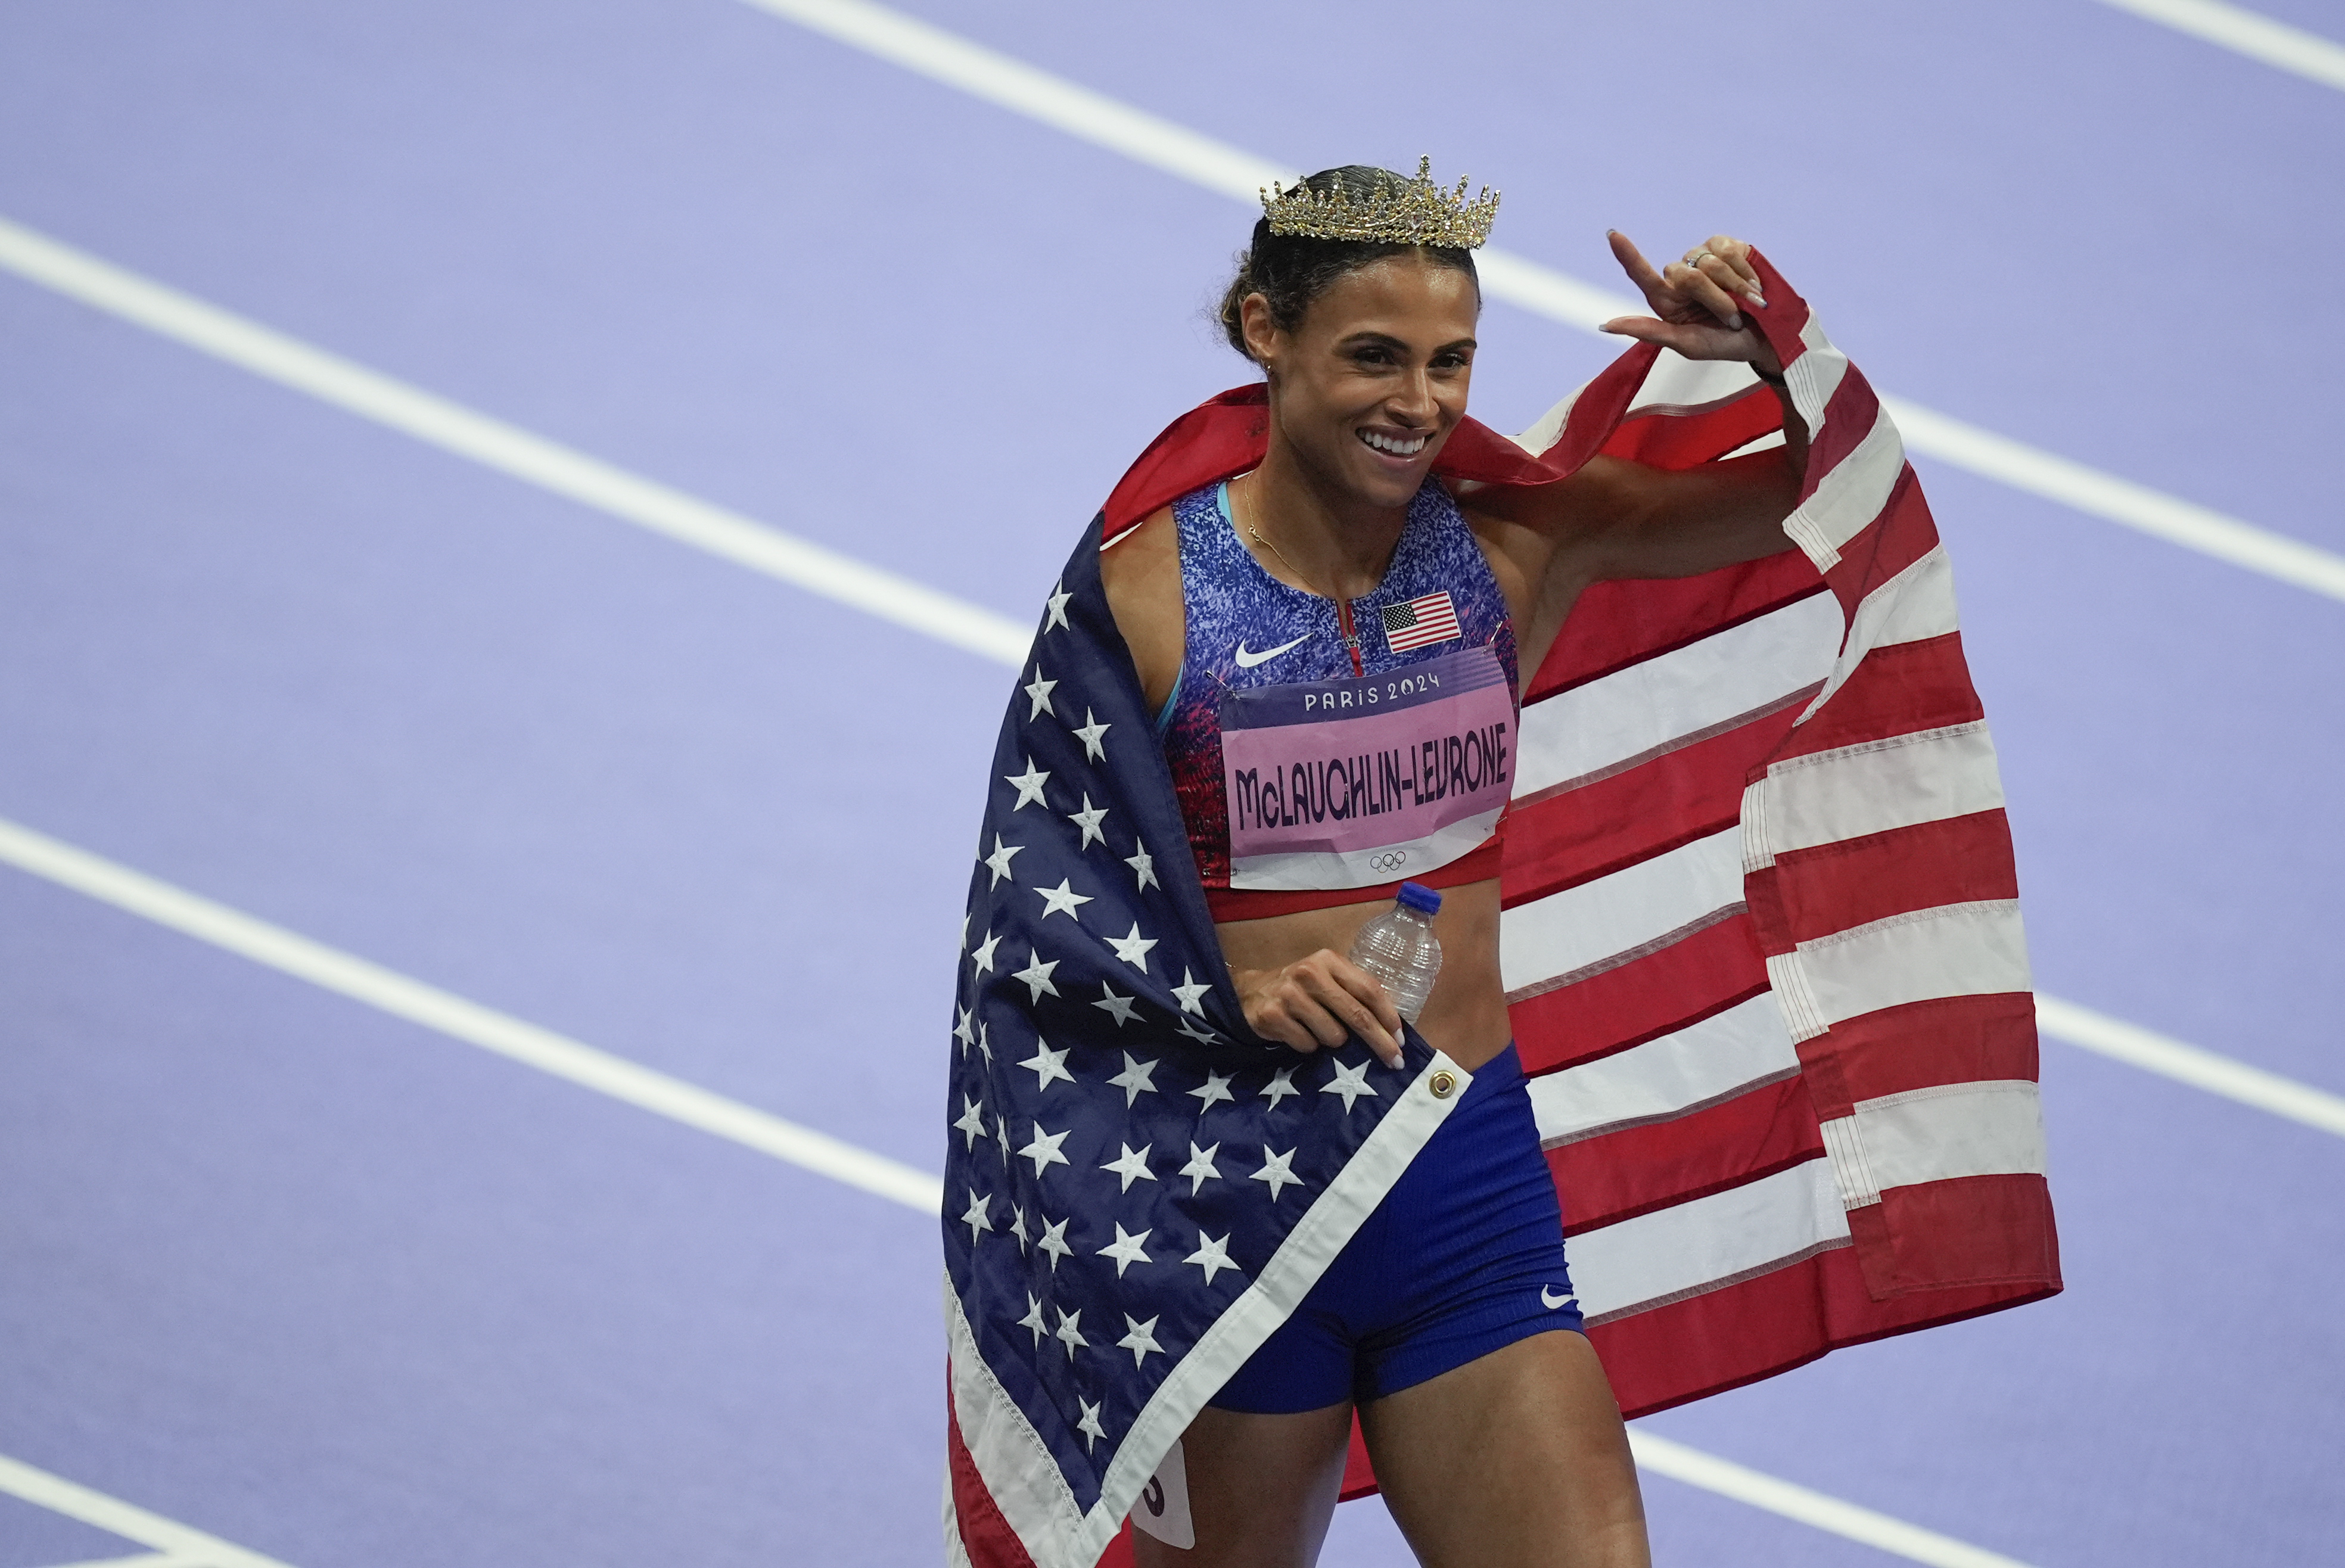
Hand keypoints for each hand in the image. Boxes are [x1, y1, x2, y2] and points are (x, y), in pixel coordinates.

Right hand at [1233, 949, 1404, 1067]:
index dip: (1388, 1016)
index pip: (1368, 989)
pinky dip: (1308, 1046)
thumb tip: (1392, 1029)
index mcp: (1329, 960)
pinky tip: (1297, 1033)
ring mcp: (1289, 994)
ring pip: (1333, 1036)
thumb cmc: (1300, 991)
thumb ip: (1354, 994)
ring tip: (1317, 1030)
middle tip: (1394, 1061)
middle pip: (1357, 1014)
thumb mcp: (1327, 981)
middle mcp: (1309, 972)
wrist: (1249, 994)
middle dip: (1379, 1041)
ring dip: (1332, 1042)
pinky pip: (1308, 1045)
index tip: (1401, 1039)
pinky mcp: (1272, 1015)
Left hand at [1598, 231, 1781, 375]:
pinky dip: (1745, 273)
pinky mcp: (1728, 246)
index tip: (1613, 235)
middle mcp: (1681, 276)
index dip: (1628, 255)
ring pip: (1710, 263)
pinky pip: (1731, 252)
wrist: (1769, 334)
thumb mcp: (1688, 345)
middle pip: (1686, 274)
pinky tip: (1752, 286)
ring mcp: (1704, 257)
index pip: (1641, 275)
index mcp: (1666, 300)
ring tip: (1745, 304)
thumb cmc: (1725, 344)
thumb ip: (1650, 332)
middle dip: (1714, 299)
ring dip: (1734, 289)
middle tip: (1732, 318)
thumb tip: (1606, 325)